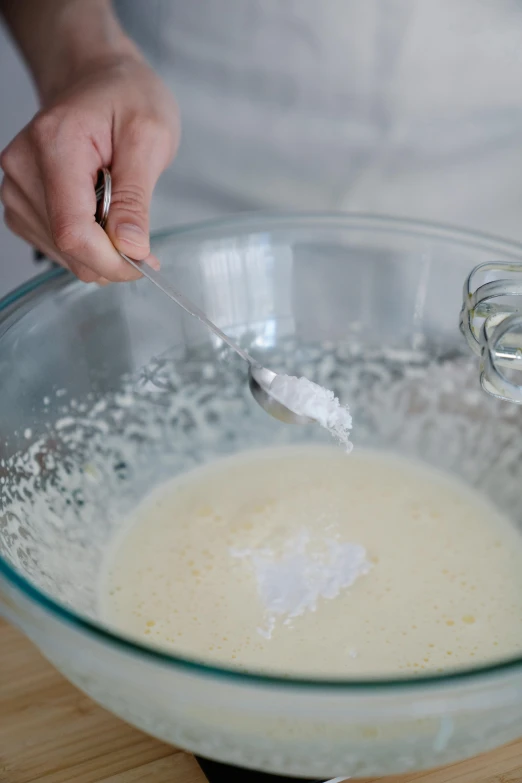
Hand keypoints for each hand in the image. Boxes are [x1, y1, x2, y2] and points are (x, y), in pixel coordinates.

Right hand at [0, 52, 178, 282]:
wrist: (98, 80)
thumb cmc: (126, 98)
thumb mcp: (150, 137)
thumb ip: (136, 198)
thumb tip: (131, 248)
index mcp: (54, 145)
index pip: (73, 232)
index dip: (111, 260)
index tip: (145, 262)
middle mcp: (23, 168)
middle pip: (68, 247)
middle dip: (112, 257)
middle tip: (142, 236)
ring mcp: (16, 189)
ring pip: (63, 254)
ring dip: (100, 250)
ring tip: (118, 210)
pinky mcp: (20, 205)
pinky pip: (56, 248)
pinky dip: (87, 244)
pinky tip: (100, 215)